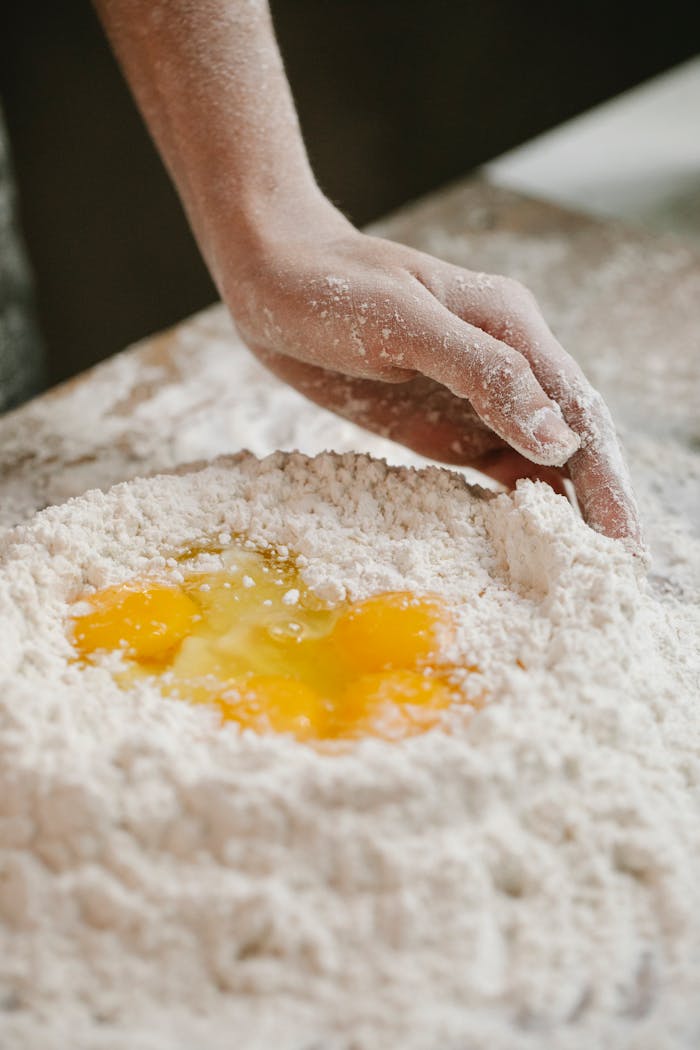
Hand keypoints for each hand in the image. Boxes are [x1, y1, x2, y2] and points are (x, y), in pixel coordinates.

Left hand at [226, 217, 641, 547]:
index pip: (577, 410)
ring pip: (534, 458)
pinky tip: (524, 538)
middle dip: (596, 499)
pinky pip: (489, 466)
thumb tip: (556, 439)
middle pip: (567, 439)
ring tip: (580, 566)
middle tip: (618, 565)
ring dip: (560, 507)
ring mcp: (472, 396)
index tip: (622, 537)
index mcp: (511, 328)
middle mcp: (504, 364)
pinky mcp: (440, 421)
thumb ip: (484, 374)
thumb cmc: (332, 286)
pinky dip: (511, 502)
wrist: (271, 280)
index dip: (605, 475)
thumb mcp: (406, 323)